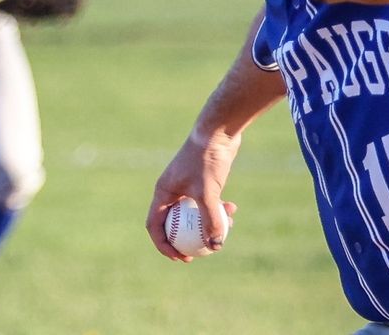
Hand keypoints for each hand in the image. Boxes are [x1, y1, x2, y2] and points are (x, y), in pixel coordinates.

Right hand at [145, 130, 239, 262]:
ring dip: (209, 222)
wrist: (220, 131)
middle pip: (175, 222)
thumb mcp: (208, 193)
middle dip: (187, 239)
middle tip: (199, 253)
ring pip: (195, 212)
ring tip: (226, 229)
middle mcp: (172, 189)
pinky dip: (218, 207)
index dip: (164, 245)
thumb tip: (215, 246)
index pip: (155, 225)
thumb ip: (211, 219)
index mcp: (163, 192)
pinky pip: (208, 201)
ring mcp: (188, 184)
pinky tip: (233, 209)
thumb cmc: (207, 159)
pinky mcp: (203, 179)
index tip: (180, 257)